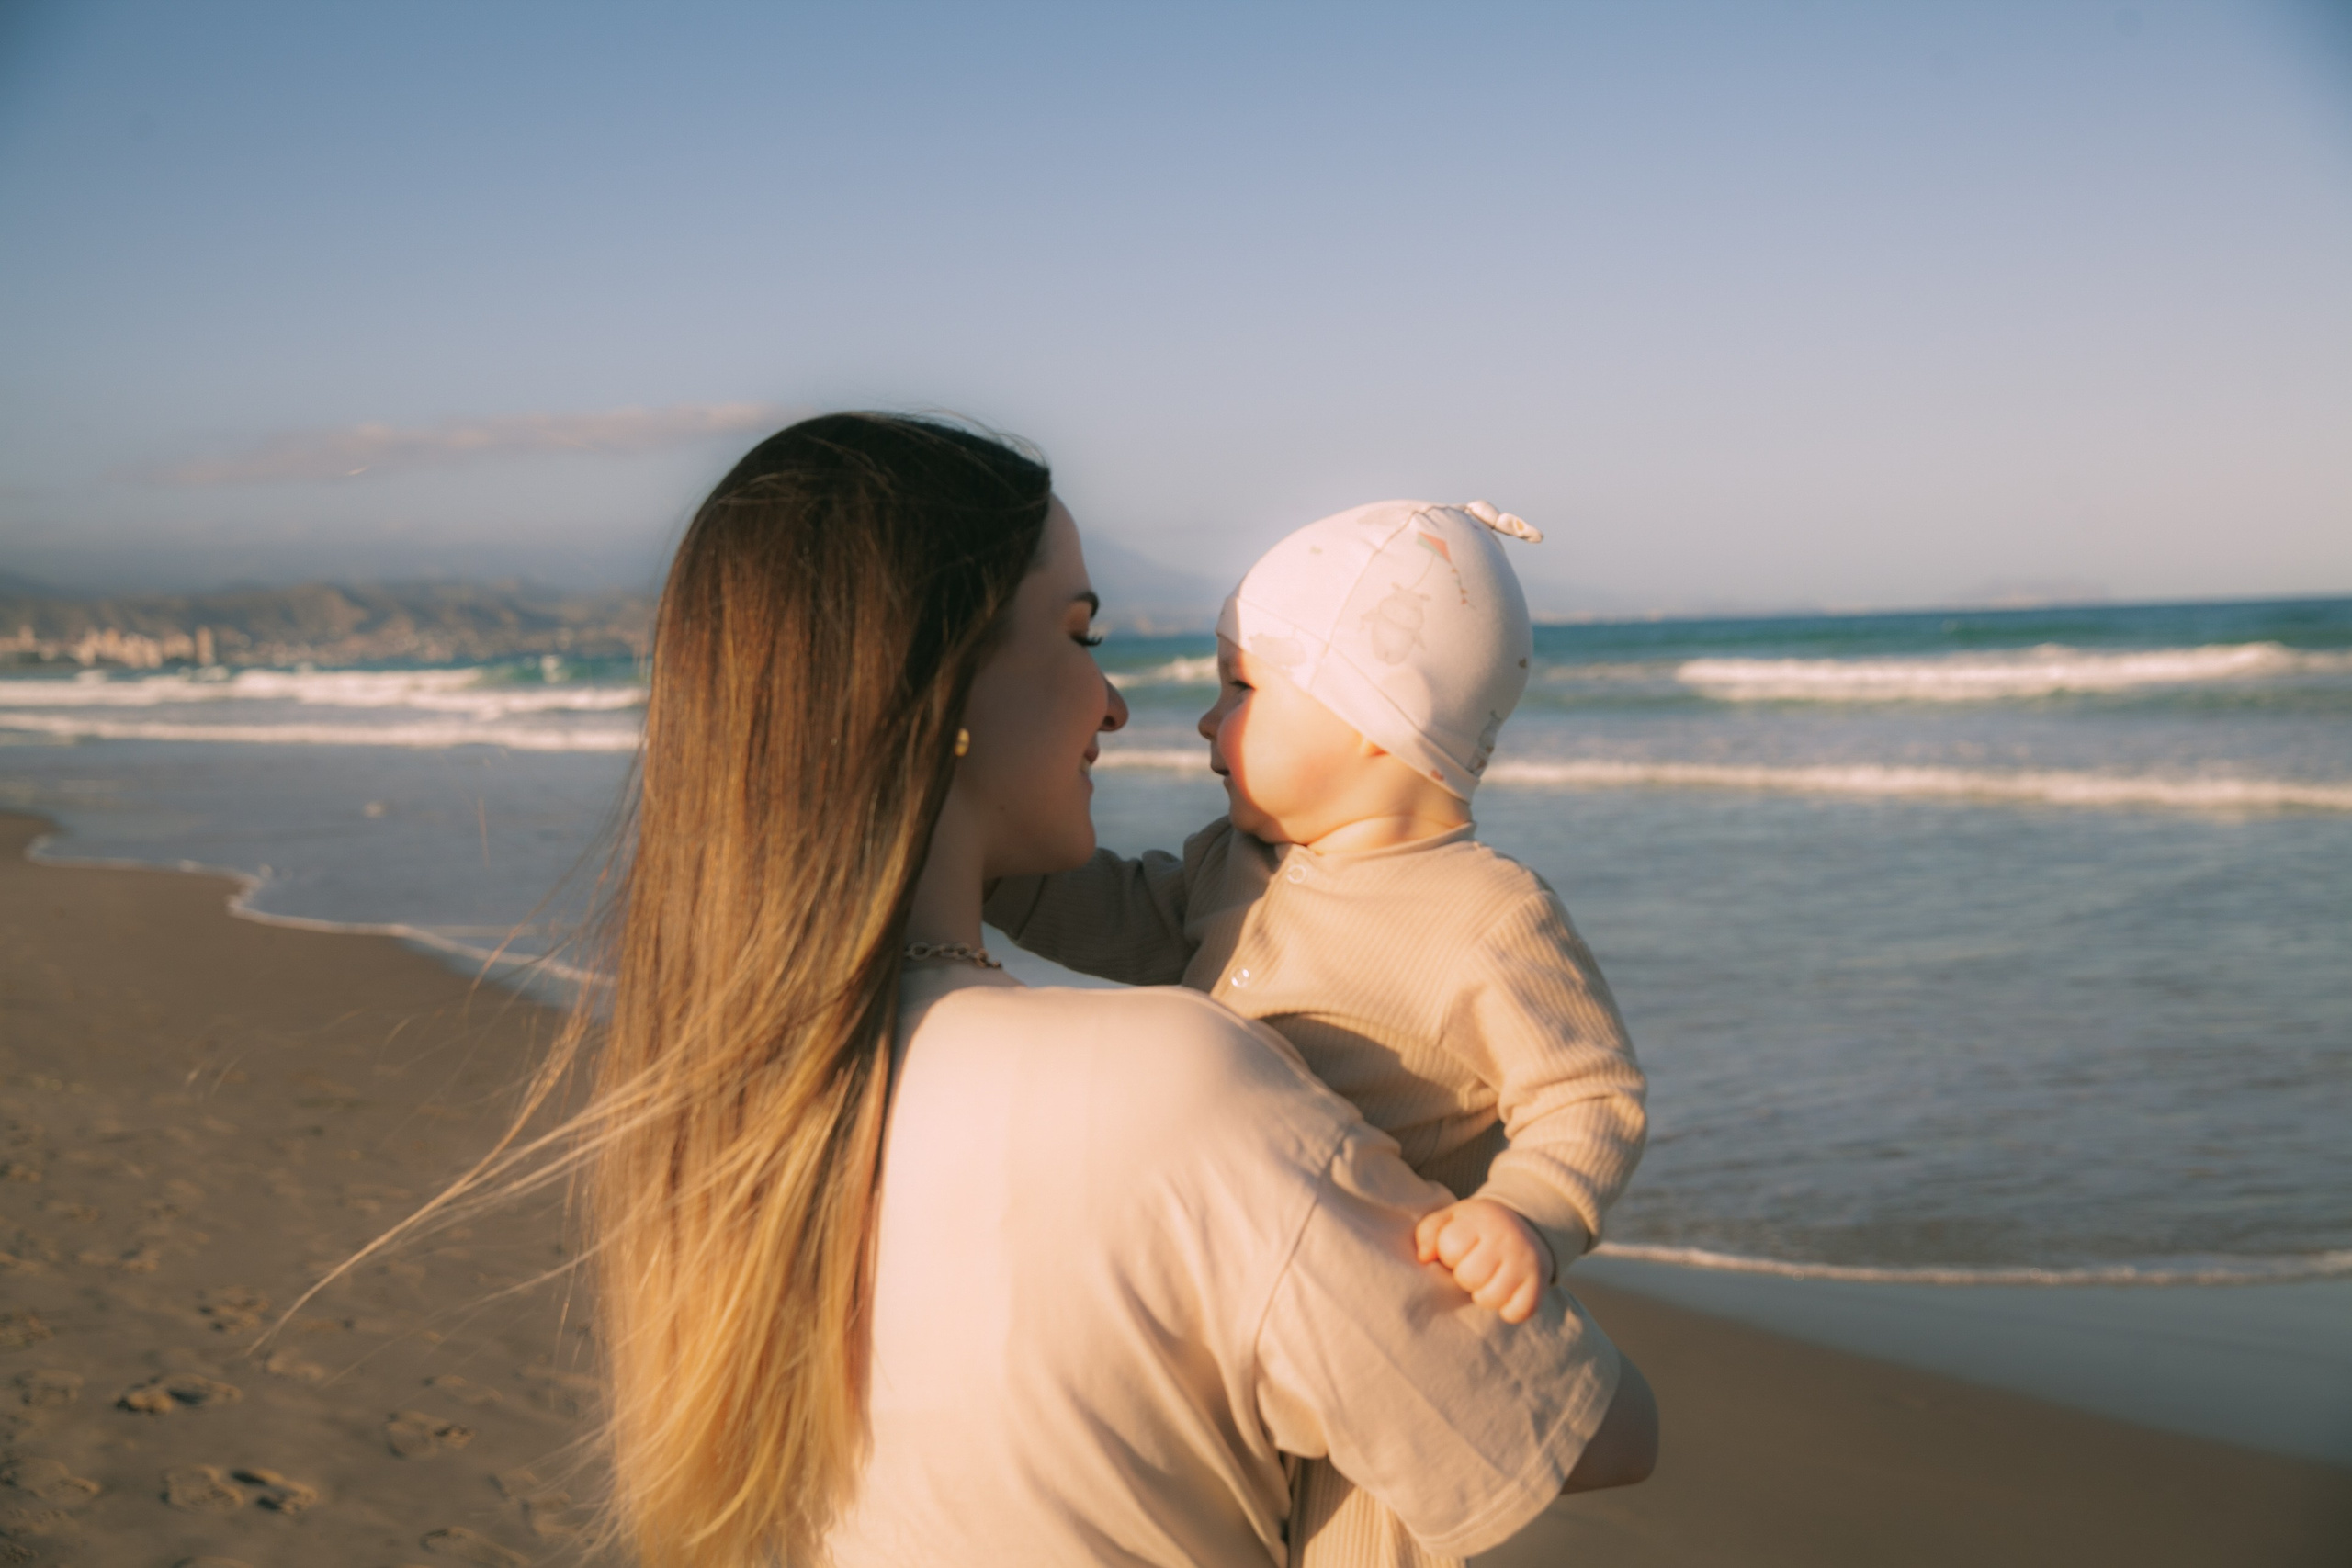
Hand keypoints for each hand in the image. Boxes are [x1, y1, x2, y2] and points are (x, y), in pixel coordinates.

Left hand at [1414, 1198, 1554, 1323]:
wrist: (1526, 1228)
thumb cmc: (1477, 1229)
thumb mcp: (1451, 1219)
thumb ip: (1429, 1232)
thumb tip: (1424, 1258)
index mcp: (1481, 1218)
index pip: (1450, 1248)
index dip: (1448, 1254)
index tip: (1460, 1249)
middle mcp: (1507, 1237)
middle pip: (1468, 1276)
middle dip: (1465, 1276)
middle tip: (1475, 1266)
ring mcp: (1526, 1261)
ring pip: (1489, 1298)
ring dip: (1483, 1295)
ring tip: (1488, 1279)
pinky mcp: (1540, 1283)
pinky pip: (1516, 1313)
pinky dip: (1508, 1310)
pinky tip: (1506, 1292)